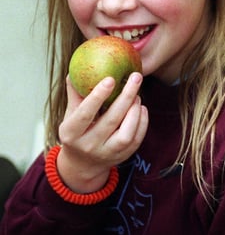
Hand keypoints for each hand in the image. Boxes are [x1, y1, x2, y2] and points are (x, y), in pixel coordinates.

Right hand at [56, 72, 147, 192]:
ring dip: (135, 111)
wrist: (83, 164)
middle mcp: (89, 146)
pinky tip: (141, 108)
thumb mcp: (71, 115)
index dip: (97, 96)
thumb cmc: (78, 132)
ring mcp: (107, 154)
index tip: (110, 79)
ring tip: (137, 96)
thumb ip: (75, 94)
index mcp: (71, 133)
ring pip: (126, 133)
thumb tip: (75, 70)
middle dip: (125, 97)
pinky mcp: (122, 157)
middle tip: (135, 78)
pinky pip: (137, 139)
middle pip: (110, 120)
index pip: (85, 114)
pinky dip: (142, 122)